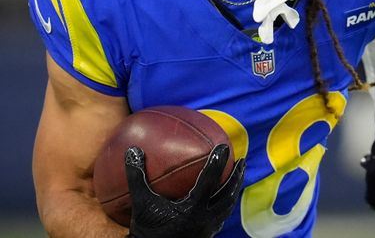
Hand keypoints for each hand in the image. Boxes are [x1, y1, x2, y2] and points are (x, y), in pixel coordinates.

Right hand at [124, 144, 244, 237]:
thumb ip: (137, 176)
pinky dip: (226, 202)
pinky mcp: (208, 234)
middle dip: (236, 177)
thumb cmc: (146, 230)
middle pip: (228, 195)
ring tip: (239, 174)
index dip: (217, 163)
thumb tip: (132, 150)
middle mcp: (205, 219)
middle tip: (242, 160)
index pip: (209, 182)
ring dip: (234, 189)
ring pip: (228, 207)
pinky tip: (224, 195)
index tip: (224, 146)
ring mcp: (209, 229)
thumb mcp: (139, 202)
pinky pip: (222, 215)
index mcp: (192, 210)